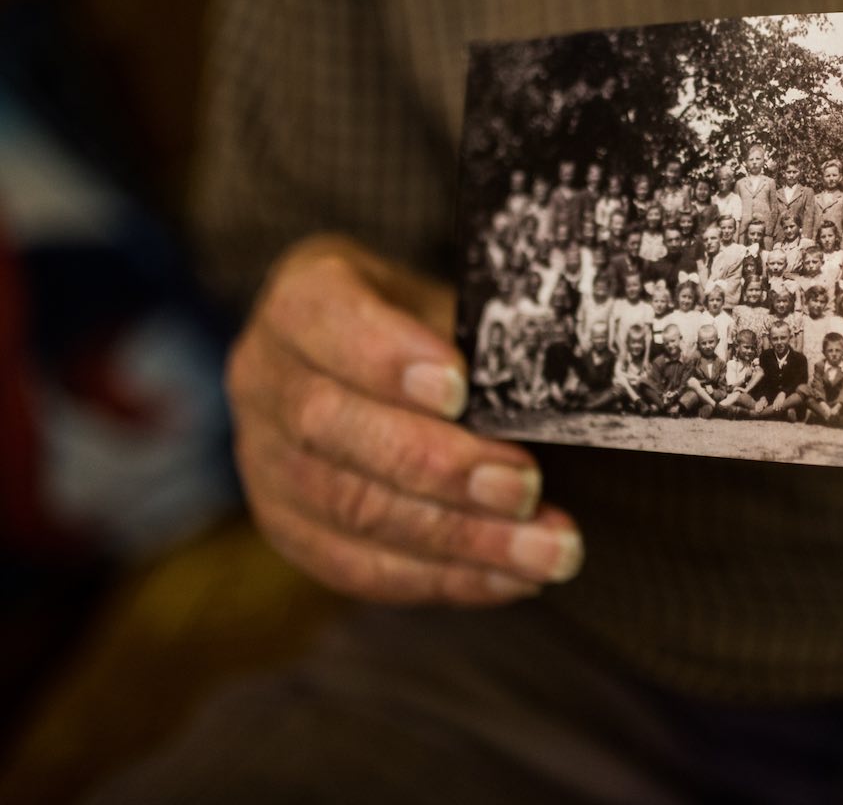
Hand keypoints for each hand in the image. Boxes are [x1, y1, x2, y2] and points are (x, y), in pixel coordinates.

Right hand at [227, 235, 582, 604]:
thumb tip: (544, 406)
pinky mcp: (288, 528)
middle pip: (331, 426)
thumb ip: (484, 347)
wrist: (390, 373)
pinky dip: (444, 577)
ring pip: (349, 508)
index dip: (388, 358)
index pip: (325, 319)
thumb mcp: (454, 311)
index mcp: (303, 298)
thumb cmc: (436, 335)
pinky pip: (358, 566)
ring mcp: (263, 459)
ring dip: (458, 538)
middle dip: (438, 465)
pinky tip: (511, 577)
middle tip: (525, 487)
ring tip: (545, 550)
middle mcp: (265, 375)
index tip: (460, 388)